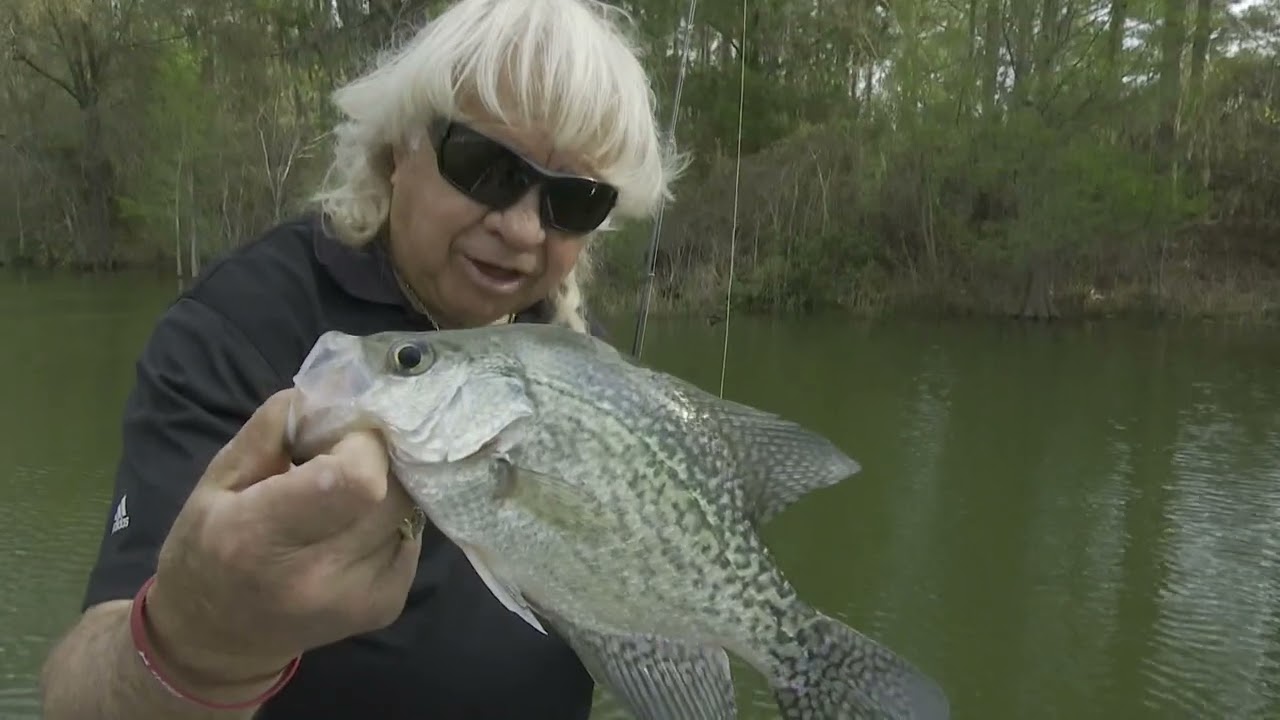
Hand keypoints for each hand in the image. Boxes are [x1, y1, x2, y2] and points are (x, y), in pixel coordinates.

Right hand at [143, 388, 421, 687]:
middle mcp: (316, 576)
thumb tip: (337, 388)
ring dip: (385, 491)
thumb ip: (274, 428)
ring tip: (343, 498)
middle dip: (378, 460)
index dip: (363, 443)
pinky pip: (411, 538)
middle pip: (392, 491)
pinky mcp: (386, 607)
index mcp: (260, 536)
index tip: (342, 434)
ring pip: (407, 512)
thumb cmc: (208, 548)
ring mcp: (357, 598)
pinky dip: (389, 523)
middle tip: (345, 459)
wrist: (216, 639)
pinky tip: (352, 529)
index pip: (356, 477)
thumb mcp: (218, 479)